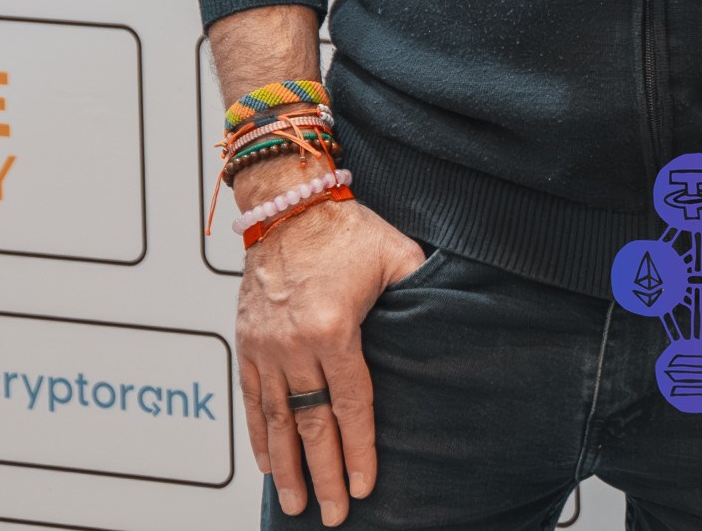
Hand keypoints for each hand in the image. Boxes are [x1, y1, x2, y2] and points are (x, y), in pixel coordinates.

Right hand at [235, 179, 424, 524]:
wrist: (286, 203)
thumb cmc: (345, 227)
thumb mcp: (396, 254)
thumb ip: (421, 289)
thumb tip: (455, 315)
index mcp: (334, 327)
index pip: (351, 404)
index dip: (360, 449)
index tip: (366, 486)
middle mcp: (294, 345)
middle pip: (312, 424)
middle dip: (325, 474)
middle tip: (334, 515)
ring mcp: (265, 347)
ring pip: (277, 421)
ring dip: (287, 467)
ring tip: (297, 504)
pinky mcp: (247, 342)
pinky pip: (251, 399)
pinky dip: (259, 435)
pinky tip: (268, 464)